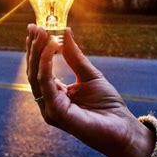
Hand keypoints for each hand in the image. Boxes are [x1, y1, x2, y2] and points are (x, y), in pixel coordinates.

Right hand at [26, 24, 154, 156]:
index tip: (36, 28)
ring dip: (37, 52)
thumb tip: (65, 32)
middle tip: (36, 27)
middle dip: (33, 47)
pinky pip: (46, 85)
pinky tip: (51, 48)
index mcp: (54, 94)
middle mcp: (48, 102)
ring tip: (42, 33)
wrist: (122, 128)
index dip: (36, 48)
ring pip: (36, 76)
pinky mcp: (56, 113)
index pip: (39, 68)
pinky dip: (46, 64)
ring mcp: (50, 109)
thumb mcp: (90, 74)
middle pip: (33, 71)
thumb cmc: (107, 105)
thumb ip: (75, 56)